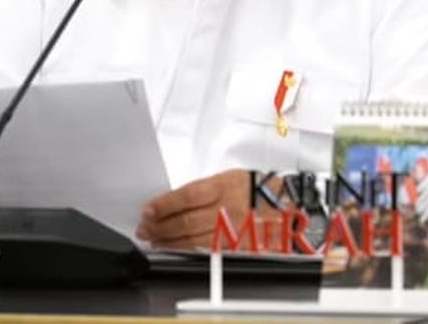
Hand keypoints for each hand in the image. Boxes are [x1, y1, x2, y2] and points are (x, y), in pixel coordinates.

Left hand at [136, 169, 251, 248]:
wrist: (282, 202)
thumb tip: (173, 201)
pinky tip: (176, 247)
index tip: (148, 210)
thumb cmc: (254, 188)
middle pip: (185, 221)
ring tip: (155, 239)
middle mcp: (226, 210)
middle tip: (145, 228)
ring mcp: (231, 230)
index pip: (185, 197)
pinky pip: (207, 249)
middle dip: (160, 226)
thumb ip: (201, 190)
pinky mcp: (235, 246)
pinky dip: (188, 249)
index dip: (163, 205)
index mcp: (222, 187)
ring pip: (194, 239)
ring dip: (169, 241)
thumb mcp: (226, 178)